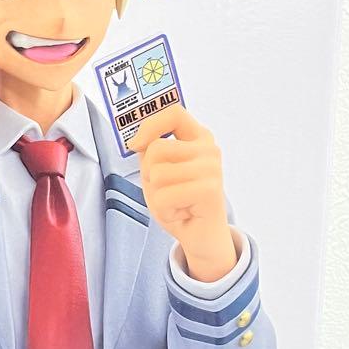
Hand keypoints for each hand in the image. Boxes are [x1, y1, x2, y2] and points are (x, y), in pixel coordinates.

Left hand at [130, 106, 236, 282]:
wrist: (201, 236)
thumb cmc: (178, 201)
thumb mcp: (157, 171)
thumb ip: (149, 151)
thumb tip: (138, 142)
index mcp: (197, 137)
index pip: (173, 113)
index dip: (150, 125)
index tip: (136, 145)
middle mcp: (209, 148)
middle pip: (156, 148)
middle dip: (149, 175)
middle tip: (167, 190)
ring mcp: (212, 168)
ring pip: (157, 174)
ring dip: (157, 196)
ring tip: (176, 202)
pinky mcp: (210, 189)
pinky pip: (165, 196)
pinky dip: (165, 210)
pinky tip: (181, 213)